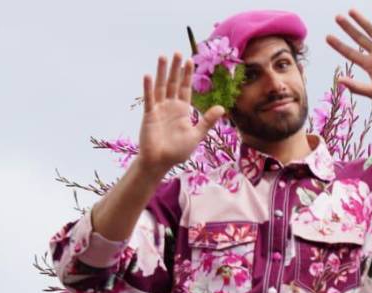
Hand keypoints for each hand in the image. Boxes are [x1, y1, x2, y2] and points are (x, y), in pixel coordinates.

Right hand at [138, 54, 224, 173]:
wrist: (161, 162)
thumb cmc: (178, 151)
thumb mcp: (197, 134)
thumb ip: (207, 120)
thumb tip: (222, 107)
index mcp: (182, 110)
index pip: (185, 88)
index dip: (187, 74)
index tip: (190, 60)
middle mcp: (170, 106)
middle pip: (173, 83)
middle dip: (175, 68)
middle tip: (177, 51)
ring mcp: (159, 109)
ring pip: (161, 86)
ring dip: (161, 72)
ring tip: (163, 57)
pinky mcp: (149, 115)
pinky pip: (149, 99)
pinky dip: (149, 88)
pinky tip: (149, 76)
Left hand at [326, 8, 371, 106]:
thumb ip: (358, 87)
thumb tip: (339, 81)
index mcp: (371, 66)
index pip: (351, 53)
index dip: (339, 45)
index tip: (327, 37)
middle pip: (359, 39)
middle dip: (348, 28)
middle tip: (337, 17)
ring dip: (362, 21)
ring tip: (351, 11)